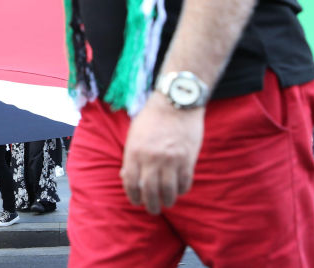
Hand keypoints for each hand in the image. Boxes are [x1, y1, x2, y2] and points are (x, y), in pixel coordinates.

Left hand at [120, 92, 203, 214]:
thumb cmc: (152, 117)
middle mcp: (151, 158)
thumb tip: (126, 177)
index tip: (136, 201)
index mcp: (135, 152)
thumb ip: (130, 156)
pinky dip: (182, 190)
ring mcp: (170, 160)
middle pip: (149, 192)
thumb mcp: (134, 134)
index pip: (131, 183)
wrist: (176, 103)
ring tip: (167, 203)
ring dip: (167, 201)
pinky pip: (184, 183)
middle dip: (150, 205)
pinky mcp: (187, 159)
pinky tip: (179, 191)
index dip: (133, 196)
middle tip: (153, 209)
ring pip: (168, 191)